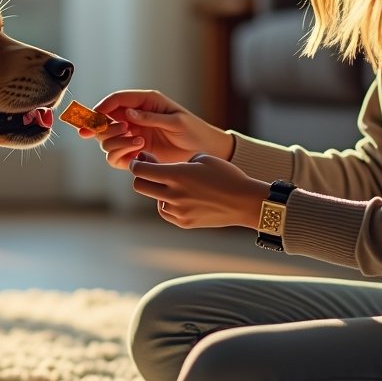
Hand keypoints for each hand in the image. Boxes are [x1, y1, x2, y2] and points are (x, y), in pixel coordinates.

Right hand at [80, 89, 232, 169]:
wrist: (204, 151)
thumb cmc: (194, 131)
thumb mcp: (176, 121)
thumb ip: (150, 117)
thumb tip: (127, 113)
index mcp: (144, 103)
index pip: (115, 100)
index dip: (102, 107)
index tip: (95, 116)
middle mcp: (135, 118)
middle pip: (104, 121)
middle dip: (103, 127)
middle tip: (120, 132)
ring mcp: (133, 136)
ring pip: (107, 140)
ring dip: (116, 142)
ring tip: (138, 143)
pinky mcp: (135, 153)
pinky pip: (115, 156)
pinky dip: (120, 155)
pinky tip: (138, 153)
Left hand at [128, 152, 267, 228]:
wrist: (245, 201)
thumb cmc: (225, 175)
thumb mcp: (201, 158)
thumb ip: (176, 162)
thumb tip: (157, 165)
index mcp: (177, 175)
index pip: (141, 170)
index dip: (136, 163)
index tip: (140, 159)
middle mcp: (174, 194)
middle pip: (140, 186)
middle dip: (141, 176)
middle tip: (150, 169)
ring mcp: (178, 211)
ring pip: (154, 199)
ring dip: (158, 190)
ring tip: (174, 183)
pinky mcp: (184, 222)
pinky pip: (166, 211)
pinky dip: (168, 203)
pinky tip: (180, 196)